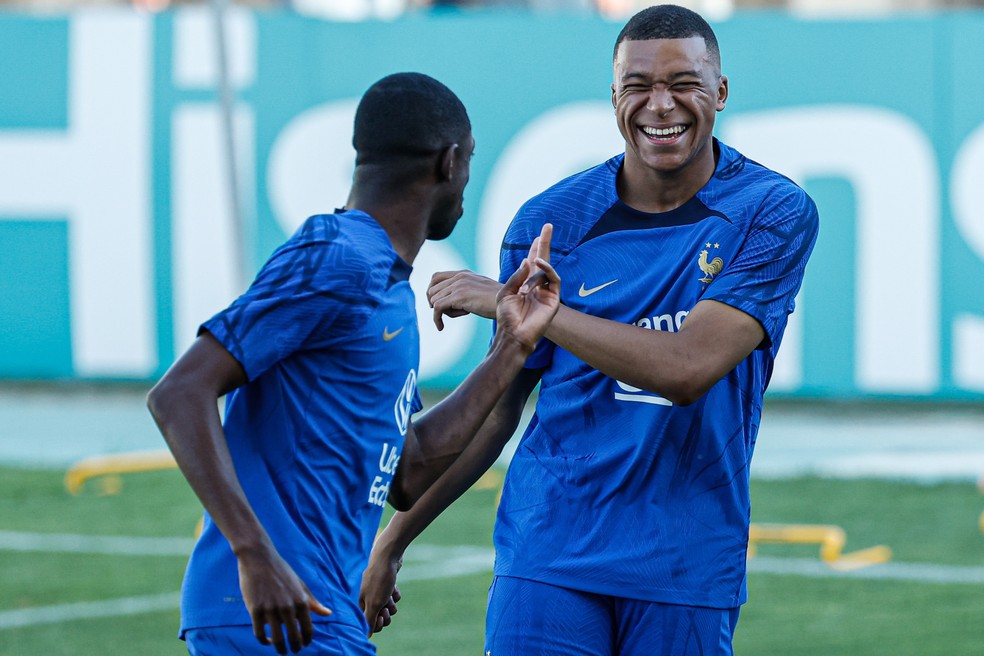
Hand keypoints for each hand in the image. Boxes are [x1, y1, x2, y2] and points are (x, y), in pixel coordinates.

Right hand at [237, 545, 331, 653]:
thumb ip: (313, 602)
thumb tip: (328, 613)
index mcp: (301, 601)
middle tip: (293, 651)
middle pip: (293, 637)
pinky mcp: (255, 610)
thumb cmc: (281, 571)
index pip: (308, 629)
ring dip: (280, 649)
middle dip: (295, 648)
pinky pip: (260, 633)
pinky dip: (264, 641)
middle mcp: (288, 607)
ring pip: (277, 639)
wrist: (259, 558)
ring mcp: (271, 609)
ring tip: (282, 651)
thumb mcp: (300, 585)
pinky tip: (267, 640)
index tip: (304, 645)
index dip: (307, 640)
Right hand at [359, 546, 403, 635]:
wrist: (388, 556)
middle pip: (379, 616)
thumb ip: (369, 620)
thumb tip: (366, 635)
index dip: (377, 624)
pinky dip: (395, 593)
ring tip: (390, 595)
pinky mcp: (386, 584)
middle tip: (387, 607)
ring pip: (388, 607)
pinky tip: (394, 586)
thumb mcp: (374, 603)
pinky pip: (393, 596)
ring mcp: (377, 590)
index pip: (368, 622)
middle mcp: (368, 597)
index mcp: (361, 602)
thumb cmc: (379, 580)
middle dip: (386, 614)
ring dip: (391, 604)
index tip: (382, 618)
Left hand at [427, 270, 500, 329]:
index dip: (432, 292)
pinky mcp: (459, 296)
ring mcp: (459, 285)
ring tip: (458, 315)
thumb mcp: (479, 292)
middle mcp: (459, 276)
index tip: (437, 304)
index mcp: (463, 273)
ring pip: (433, 300)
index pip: (436, 277)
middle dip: (436, 303)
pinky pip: (437, 308)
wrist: (510, 303)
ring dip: (442, 311)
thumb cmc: (498, 302)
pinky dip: (436, 319)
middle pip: (431, 290)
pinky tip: (441, 327)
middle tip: (448, 312)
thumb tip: (450, 303)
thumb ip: (465, 291)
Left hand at [494, 223, 559, 352]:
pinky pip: (554, 279)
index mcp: (526, 284)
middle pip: (544, 259)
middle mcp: (538, 286)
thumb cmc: (507, 317)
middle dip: (545, 242)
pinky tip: (538, 263)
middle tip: (548, 226)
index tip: (538, 234)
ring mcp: (547, 292)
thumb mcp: (505, 293)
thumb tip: (528, 260)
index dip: (535, 247)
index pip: (533, 262)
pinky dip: (547, 269)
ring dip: (539, 262)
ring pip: (546, 269)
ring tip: (534, 256)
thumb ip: (516, 276)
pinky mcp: (554, 299)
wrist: (514, 334)